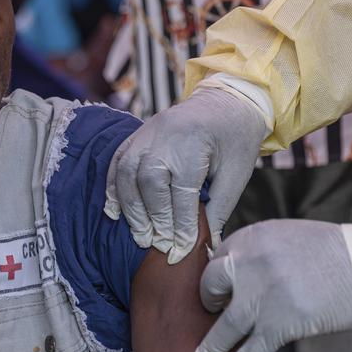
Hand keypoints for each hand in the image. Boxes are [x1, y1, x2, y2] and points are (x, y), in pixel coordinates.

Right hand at [105, 87, 265, 263]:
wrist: (230, 99)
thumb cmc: (238, 138)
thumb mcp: (236, 174)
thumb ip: (218, 210)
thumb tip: (205, 246)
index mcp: (193, 145)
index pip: (181, 196)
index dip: (179, 228)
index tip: (178, 252)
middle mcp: (164, 137)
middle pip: (149, 185)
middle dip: (152, 220)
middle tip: (157, 245)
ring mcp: (148, 132)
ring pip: (127, 174)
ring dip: (130, 208)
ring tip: (139, 234)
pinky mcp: (140, 133)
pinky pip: (118, 161)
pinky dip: (113, 187)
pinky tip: (114, 210)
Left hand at [194, 219, 351, 351]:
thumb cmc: (331, 250)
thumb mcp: (286, 234)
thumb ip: (258, 249)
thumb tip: (234, 270)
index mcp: (252, 237)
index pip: (217, 257)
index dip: (216, 274)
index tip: (219, 287)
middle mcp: (249, 263)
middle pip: (210, 286)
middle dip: (208, 300)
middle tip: (213, 310)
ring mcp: (261, 296)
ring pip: (225, 326)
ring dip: (212, 345)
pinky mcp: (279, 324)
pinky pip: (251, 351)